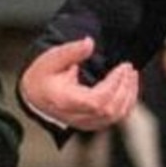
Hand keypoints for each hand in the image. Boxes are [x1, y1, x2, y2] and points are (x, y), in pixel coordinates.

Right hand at [19, 37, 139, 130]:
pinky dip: (126, 102)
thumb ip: (71, 51)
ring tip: (131, 75)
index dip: (114, 85)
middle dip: (124, 87)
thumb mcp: (51, 58)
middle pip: (109, 110)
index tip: (121, 67)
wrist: (34, 95)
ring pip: (115, 117)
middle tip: (128, 67)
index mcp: (65, 101)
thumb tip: (89, 42)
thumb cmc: (42, 76)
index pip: (96, 101)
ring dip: (129, 95)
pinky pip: (115, 118)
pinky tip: (128, 87)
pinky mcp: (92, 123)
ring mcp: (85, 123)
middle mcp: (76, 116)